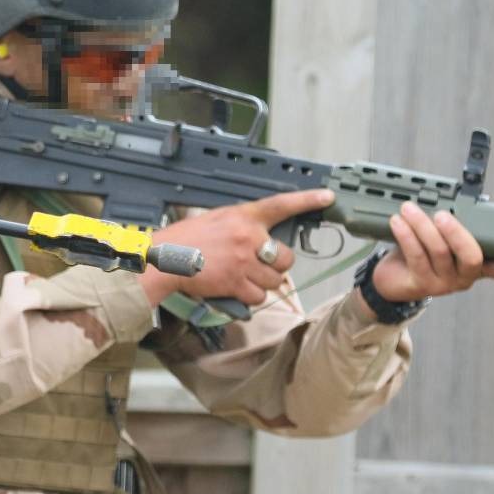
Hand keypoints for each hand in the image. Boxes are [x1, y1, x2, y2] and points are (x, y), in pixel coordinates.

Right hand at [140, 189, 335, 307]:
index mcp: (244, 216)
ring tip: (243, 277)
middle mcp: (249, 238)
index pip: (281, 205)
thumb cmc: (187, 239)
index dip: (307, 200)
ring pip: (274, 281)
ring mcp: (244, 262)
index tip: (327, 196)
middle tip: (260, 265)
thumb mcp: (218, 219)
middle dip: (277, 266)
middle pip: (286, 258)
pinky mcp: (236, 283)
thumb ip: (243, 226)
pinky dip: (250, 297)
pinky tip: (235, 288)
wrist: (166, 259)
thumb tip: (263, 240)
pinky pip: (258, 297)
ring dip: (263, 283)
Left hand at [368, 202, 493, 303]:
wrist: (392, 278)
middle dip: (457, 232)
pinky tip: (398, 222)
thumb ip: (456, 222)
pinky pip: (416, 256)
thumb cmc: (422, 251)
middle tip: (442, 214)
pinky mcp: (421, 284)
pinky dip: (406, 235)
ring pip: (439, 252)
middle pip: (471, 257)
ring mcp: (444, 283)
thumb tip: (457, 193)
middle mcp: (465, 276)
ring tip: (409, 208)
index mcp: (477, 264)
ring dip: (423, 225)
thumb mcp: (443, 237)